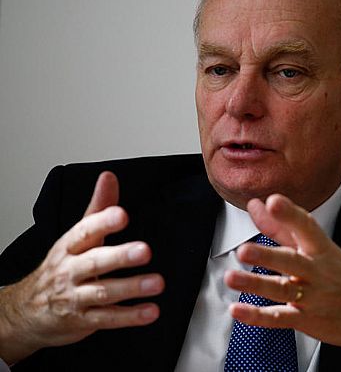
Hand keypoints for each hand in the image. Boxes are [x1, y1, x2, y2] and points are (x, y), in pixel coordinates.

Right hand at [0, 172, 163, 364]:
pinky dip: (130, 316)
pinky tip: (150, 311)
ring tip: (156, 283)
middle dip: (120, 256)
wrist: (26, 312)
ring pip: (103, 292)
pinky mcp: (83, 320)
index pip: (85, 231)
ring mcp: (76, 297)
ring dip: (131, 288)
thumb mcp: (75, 236)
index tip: (121, 214)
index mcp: (70, 246)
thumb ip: (98, 208)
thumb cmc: (59, 268)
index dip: (103, 222)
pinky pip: (108, 318)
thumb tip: (109, 177)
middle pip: (95, 262)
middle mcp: (71, 271)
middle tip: (144, 250)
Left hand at [224, 194, 340, 357]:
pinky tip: (238, 309)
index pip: (306, 226)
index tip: (273, 202)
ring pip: (282, 289)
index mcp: (321, 249)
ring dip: (255, 284)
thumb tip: (257, 205)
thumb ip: (282, 226)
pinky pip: (280, 318)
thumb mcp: (318, 247)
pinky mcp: (307, 319)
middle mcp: (317, 270)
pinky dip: (257, 316)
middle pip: (291, 260)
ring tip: (231, 277)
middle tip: (244, 250)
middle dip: (267, 255)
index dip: (290, 213)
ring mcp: (313, 296)